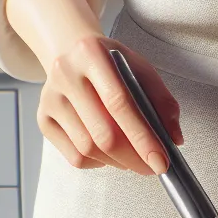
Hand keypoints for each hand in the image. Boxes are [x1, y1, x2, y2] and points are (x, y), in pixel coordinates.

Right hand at [37, 36, 183, 173]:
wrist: (68, 50)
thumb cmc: (109, 63)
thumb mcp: (139, 68)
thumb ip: (161, 100)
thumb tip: (174, 138)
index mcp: (92, 55)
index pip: (119, 103)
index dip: (142, 137)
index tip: (161, 161)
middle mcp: (65, 75)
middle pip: (102, 133)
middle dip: (133, 158)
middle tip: (152, 167)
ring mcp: (50, 99)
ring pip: (88, 149)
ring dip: (118, 162)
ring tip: (133, 158)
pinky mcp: (43, 119)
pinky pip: (74, 157)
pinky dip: (98, 162)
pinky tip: (109, 152)